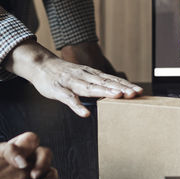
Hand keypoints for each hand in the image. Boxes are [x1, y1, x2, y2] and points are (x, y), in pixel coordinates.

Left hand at [0, 129, 57, 178]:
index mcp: (13, 147)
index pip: (31, 140)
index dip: (30, 147)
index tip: (20, 162)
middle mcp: (22, 161)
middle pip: (45, 155)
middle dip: (44, 164)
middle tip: (33, 175)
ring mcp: (25, 177)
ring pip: (48, 174)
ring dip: (49, 178)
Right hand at [6, 41, 141, 116]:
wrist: (40, 65)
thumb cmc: (63, 74)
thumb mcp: (82, 75)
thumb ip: (96, 82)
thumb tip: (114, 90)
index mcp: (90, 74)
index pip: (111, 80)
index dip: (125, 85)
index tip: (139, 91)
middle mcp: (83, 76)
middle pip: (104, 83)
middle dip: (120, 88)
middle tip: (135, 94)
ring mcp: (71, 82)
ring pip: (90, 87)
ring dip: (104, 92)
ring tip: (117, 96)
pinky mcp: (58, 90)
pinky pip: (68, 98)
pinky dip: (77, 106)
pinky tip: (85, 113)